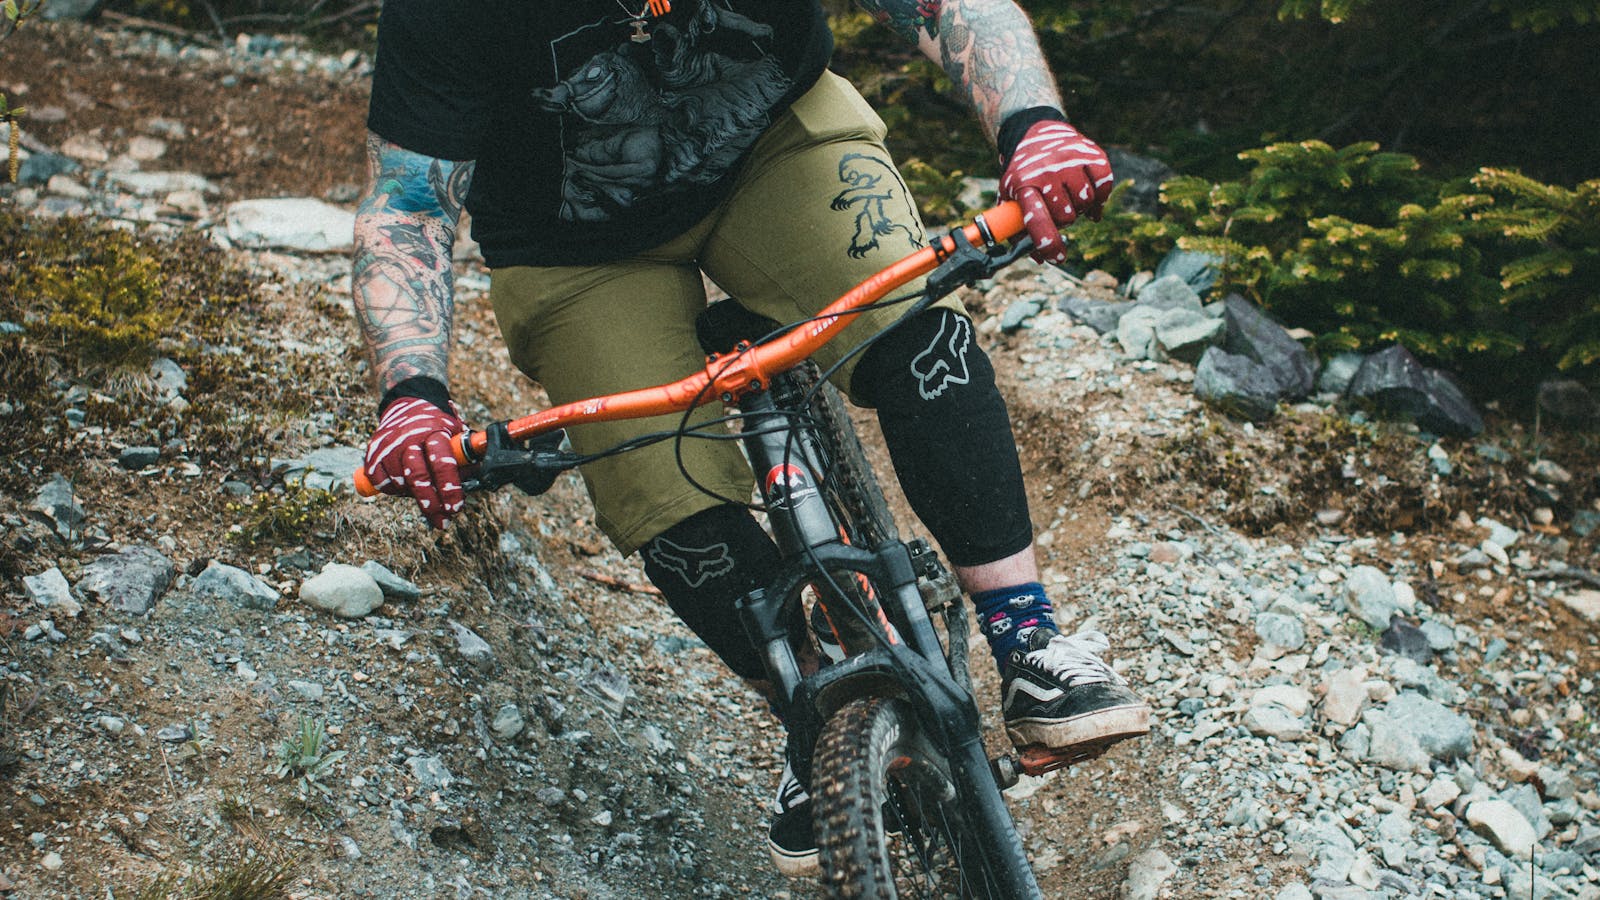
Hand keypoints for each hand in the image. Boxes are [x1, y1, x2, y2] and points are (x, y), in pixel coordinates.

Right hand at [363, 394, 466, 528]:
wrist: (406, 406)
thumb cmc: (437, 427)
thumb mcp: (456, 433)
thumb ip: (465, 457)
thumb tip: (478, 483)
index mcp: (435, 431)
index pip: (442, 462)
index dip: (449, 488)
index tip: (455, 509)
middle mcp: (410, 438)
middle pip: (418, 477)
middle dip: (431, 504)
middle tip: (442, 521)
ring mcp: (388, 445)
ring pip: (399, 483)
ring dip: (413, 496)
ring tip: (425, 496)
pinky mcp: (372, 453)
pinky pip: (381, 483)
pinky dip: (393, 490)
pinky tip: (403, 486)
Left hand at [999, 120, 1113, 264]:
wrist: (1034, 134)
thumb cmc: (1024, 175)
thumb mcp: (1011, 198)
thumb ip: (1019, 230)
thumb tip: (1041, 259)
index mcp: (1024, 186)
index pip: (1037, 219)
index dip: (1048, 242)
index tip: (1058, 258)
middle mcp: (1047, 172)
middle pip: (1066, 216)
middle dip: (1064, 220)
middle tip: (1059, 209)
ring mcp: (1070, 161)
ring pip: (1086, 202)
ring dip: (1081, 206)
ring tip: (1070, 197)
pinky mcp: (1091, 153)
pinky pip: (1105, 185)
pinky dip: (1101, 196)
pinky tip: (1092, 196)